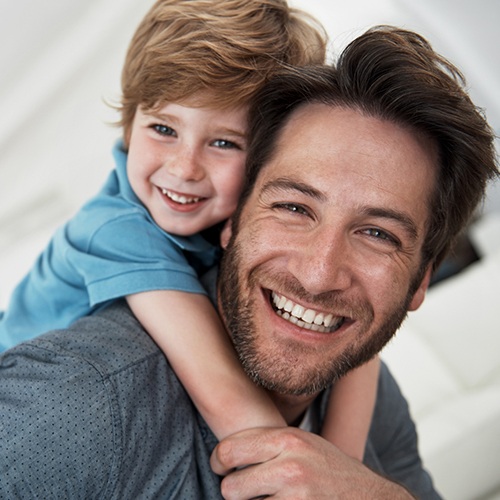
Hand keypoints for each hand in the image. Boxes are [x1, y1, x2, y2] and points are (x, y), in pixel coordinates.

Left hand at [210, 427, 413, 498]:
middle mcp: (290, 465)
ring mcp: (296, 495)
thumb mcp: (303, 443)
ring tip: (264, 497)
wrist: (370, 497)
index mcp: (288, 439)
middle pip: (232, 486)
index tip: (220, 467)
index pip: (231, 449)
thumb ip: (270, 442)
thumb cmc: (329, 468)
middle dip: (233, 491)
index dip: (218, 460)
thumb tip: (227, 450)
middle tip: (243, 490)